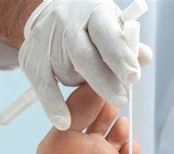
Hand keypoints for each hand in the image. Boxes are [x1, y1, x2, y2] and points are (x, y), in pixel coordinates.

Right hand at [19, 0, 152, 129]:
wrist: (52, 16)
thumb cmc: (93, 27)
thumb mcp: (115, 26)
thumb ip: (129, 44)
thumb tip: (143, 58)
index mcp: (94, 12)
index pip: (107, 34)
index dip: (120, 56)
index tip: (133, 77)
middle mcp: (67, 23)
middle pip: (83, 56)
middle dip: (103, 81)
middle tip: (121, 100)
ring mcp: (46, 40)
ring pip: (68, 74)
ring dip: (84, 86)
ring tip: (89, 77)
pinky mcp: (30, 58)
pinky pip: (44, 87)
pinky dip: (54, 105)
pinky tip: (64, 121)